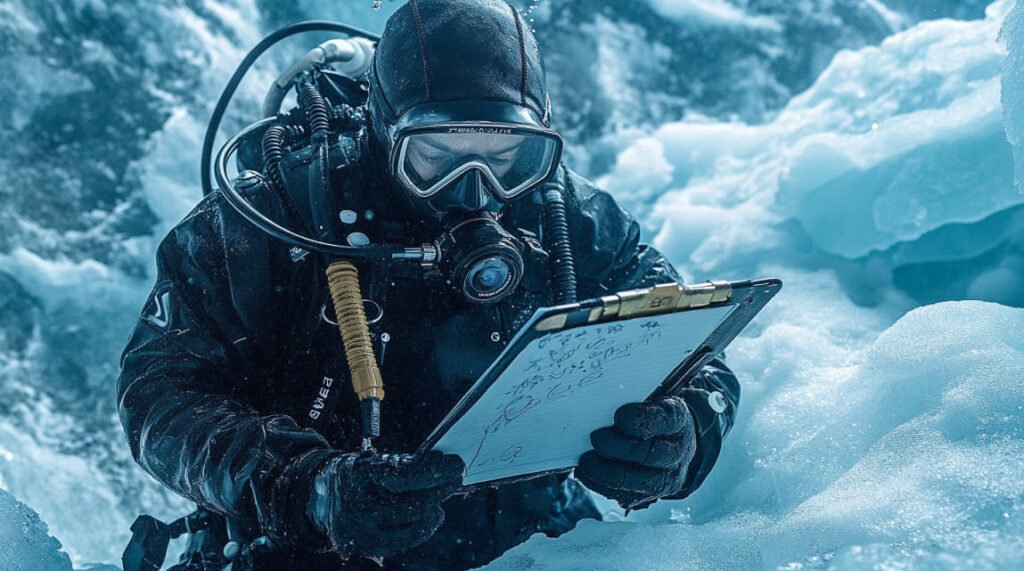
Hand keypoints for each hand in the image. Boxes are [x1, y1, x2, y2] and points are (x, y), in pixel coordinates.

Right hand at [306, 451, 464, 557]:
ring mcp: (360, 531)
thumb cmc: (357, 476)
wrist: (320, 498)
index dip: (435, 471)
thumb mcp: (373, 461)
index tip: (456, 465)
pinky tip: (429, 516)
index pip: (405, 475)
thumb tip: (448, 468)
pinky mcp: (365, 547)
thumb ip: (406, 466)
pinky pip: (405, 541)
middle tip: (455, 477)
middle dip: (441, 489)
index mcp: (358, 475)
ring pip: (415, 525)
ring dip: (434, 510)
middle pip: (415, 504)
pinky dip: (422, 528)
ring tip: (438, 500)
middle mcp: (357, 506)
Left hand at [575, 396, 695, 509]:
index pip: (663, 420)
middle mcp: (677, 451)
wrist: (673, 441)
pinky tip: (587, 473)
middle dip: (615, 447)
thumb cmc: (653, 414)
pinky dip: (600, 484)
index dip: (639, 419)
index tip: (619, 416)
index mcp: (678, 420)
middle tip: (595, 438)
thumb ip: (630, 398)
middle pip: (647, 454)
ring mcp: (666, 477)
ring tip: (586, 461)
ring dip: (604, 471)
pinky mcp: (651, 494)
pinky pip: (622, 495)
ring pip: (634, 480)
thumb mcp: (651, 399)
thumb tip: (595, 403)